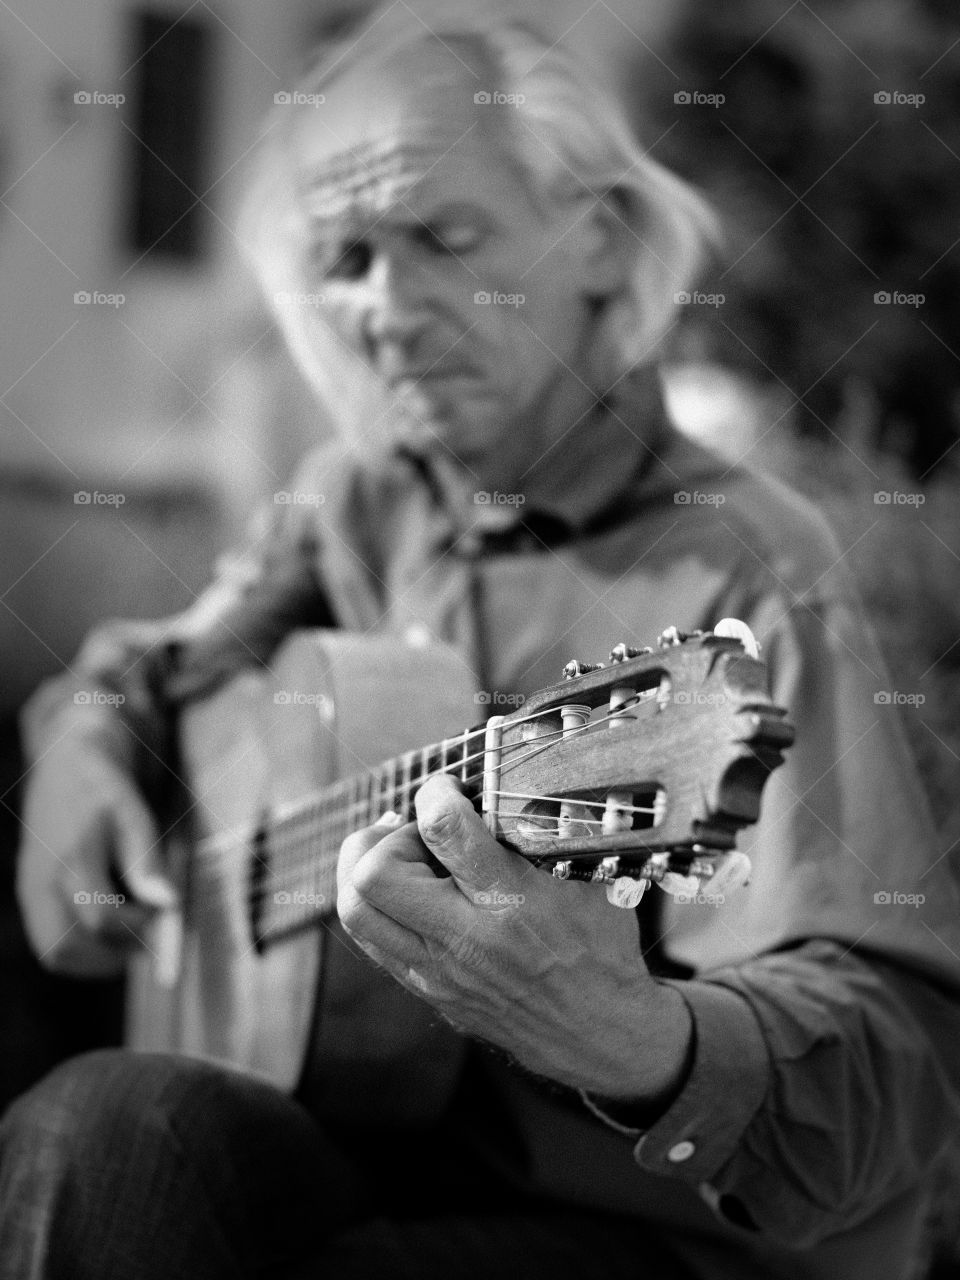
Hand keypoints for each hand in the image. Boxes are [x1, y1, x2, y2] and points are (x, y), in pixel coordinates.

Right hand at [17, 721, 176, 976]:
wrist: (67, 757)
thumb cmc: (105, 783)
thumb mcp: (134, 813)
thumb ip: (146, 861)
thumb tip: (168, 904)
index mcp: (71, 859)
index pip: (99, 921)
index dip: (137, 929)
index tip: (163, 914)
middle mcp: (40, 879)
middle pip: (63, 950)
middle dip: (110, 957)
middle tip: (146, 939)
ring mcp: (28, 888)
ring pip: (52, 951)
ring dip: (93, 957)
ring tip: (130, 933)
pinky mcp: (28, 890)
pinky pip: (47, 937)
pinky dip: (80, 945)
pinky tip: (110, 926)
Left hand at [337, 774, 691, 1101]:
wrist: (598, 1032)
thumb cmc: (599, 946)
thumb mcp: (592, 874)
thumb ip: (554, 824)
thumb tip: (515, 777)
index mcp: (513, 902)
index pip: (443, 830)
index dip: (436, 791)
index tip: (449, 788)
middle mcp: (466, 939)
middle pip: (375, 875)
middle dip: (391, 835)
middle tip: (422, 832)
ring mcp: (439, 971)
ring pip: (356, 910)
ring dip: (366, 867)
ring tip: (401, 853)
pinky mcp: (427, 990)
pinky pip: (371, 940)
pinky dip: (376, 902)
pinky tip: (407, 888)